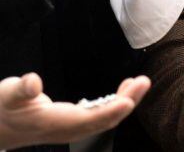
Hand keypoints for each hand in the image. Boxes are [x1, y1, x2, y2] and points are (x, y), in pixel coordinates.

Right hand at [0, 73, 149, 149]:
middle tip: (143, 82)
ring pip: (105, 118)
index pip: (89, 119)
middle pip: (104, 120)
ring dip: (125, 101)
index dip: (110, 111)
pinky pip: (100, 116)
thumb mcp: (7, 95)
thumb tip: (33, 82)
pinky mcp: (73, 123)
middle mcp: (67, 129)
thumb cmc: (2, 109)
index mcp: (55, 123)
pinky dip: (115, 103)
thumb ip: (21, 89)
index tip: (129, 100)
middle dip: (127, 102)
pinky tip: (124, 90)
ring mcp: (72, 128)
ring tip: (139, 83)